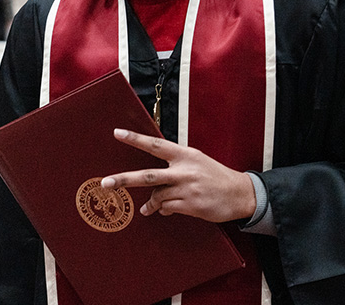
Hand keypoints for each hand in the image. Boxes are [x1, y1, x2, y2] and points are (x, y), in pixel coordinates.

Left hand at [101, 128, 256, 222]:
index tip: (117, 133)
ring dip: (152, 203)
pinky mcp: (190, 205)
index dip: (135, 139)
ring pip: (157, 197)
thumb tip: (153, 189)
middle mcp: (184, 170)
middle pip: (148, 175)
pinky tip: (166, 210)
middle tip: (105, 183)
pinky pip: (167, 209)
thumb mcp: (196, 163)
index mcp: (185, 154)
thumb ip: (173, 170)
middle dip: (124, 180)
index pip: (155, 145)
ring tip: (148, 207)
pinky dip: (162, 210)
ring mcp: (187, 189)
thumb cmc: (214, 176)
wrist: (239, 193)